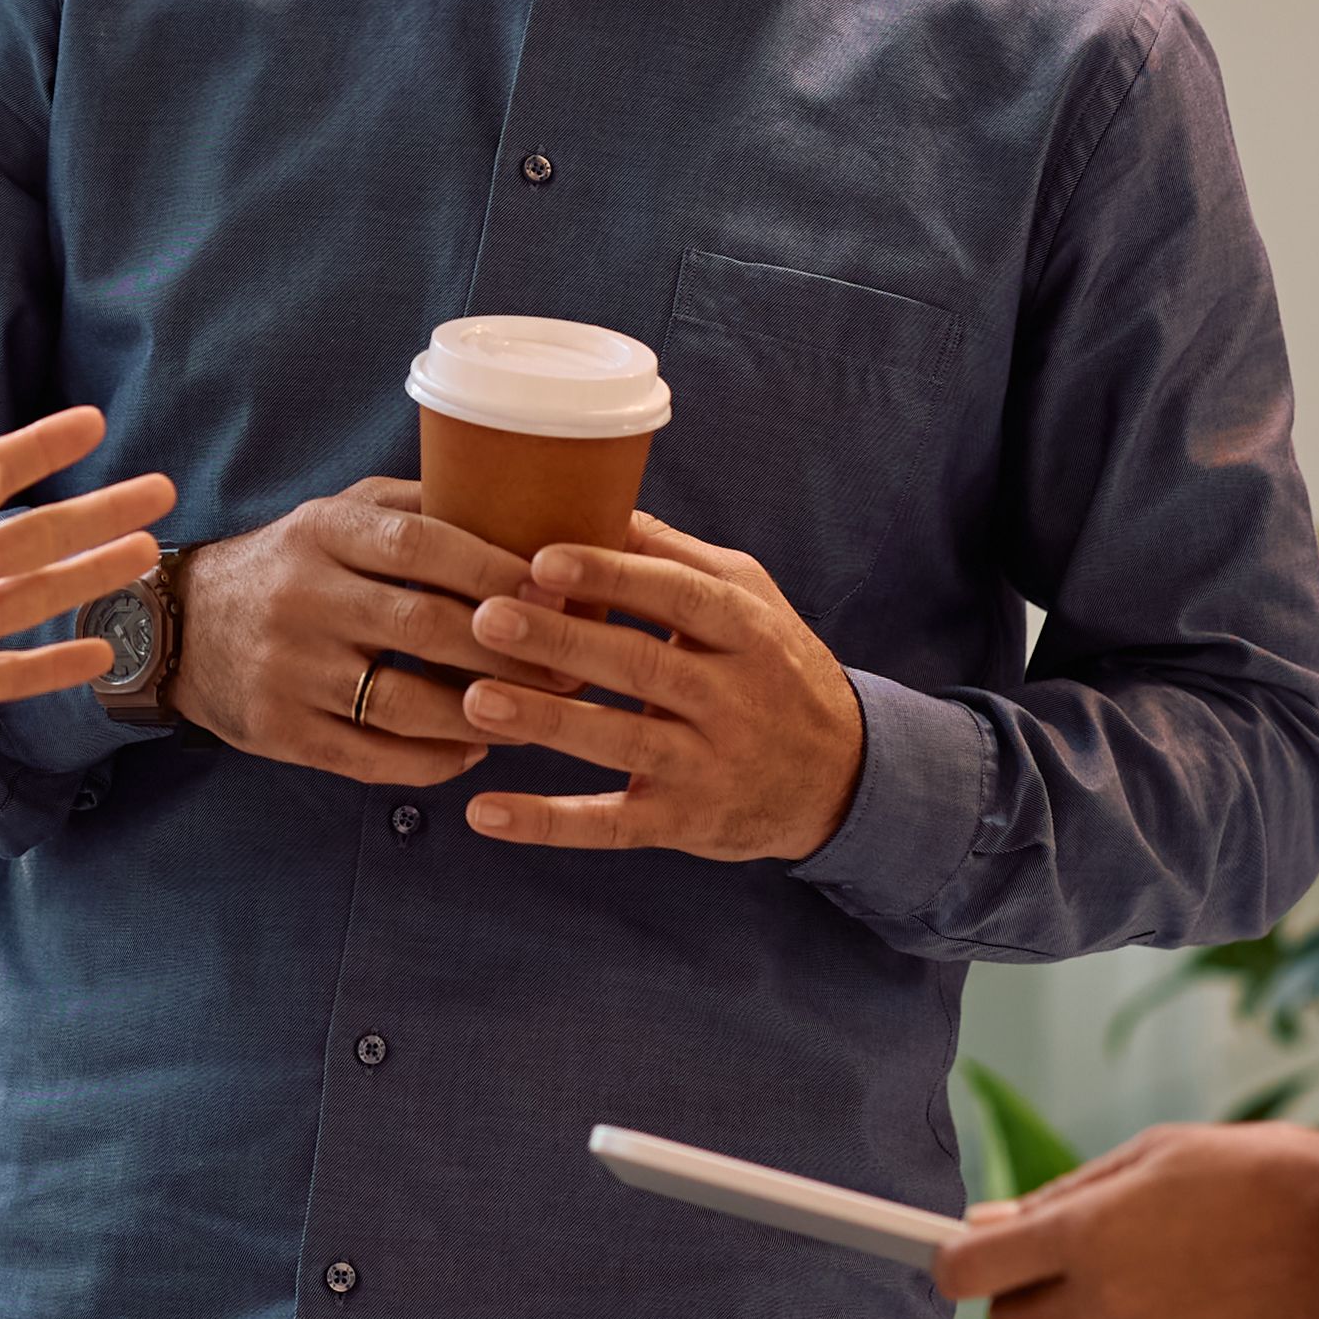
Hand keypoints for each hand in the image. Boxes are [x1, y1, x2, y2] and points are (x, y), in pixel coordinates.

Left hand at [0, 409, 174, 759]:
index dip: (42, 447)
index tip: (94, 422)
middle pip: (39, 536)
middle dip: (99, 512)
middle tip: (159, 490)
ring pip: (42, 597)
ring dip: (94, 575)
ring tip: (147, 555)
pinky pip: (20, 672)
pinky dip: (61, 664)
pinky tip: (103, 653)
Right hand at [171, 481, 585, 784]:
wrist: (182, 627)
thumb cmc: (289, 564)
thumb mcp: (337, 515)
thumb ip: (414, 509)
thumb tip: (521, 509)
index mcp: (321, 533)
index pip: (419, 546)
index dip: (493, 570)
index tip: (556, 591)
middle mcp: (300, 598)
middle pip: (423, 629)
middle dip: (509, 652)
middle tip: (572, 665)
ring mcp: (287, 670)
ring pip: (405, 705)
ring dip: (483, 717)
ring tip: (536, 716)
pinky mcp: (279, 732)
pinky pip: (372, 759)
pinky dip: (433, 762)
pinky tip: (473, 751)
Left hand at [449, 511, 869, 863]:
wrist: (843, 777)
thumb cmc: (774, 667)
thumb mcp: (749, 600)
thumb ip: (674, 556)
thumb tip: (593, 494)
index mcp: (746, 630)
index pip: (678, 595)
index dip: (612, 576)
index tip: (543, 559)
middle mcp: (733, 697)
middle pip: (642, 664)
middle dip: (561, 641)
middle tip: (485, 618)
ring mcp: (709, 765)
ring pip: (622, 741)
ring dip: (547, 721)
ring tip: (475, 699)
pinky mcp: (684, 822)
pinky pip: (612, 824)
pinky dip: (548, 822)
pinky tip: (485, 813)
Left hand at [934, 1121, 1318, 1318]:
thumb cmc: (1259, 1176)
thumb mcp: (1156, 1157)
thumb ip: (1064, 1197)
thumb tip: (985, 1224)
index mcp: (1087, 1233)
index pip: (968, 1271)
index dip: (956, 1265)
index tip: (966, 1262)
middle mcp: (1108, 1303)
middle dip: (1027, 1304)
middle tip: (1071, 1273)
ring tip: (1156, 1291)